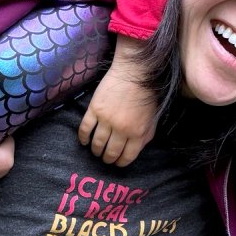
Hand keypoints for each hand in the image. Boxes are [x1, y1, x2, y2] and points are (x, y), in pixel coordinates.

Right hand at [78, 36, 157, 165]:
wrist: (135, 72)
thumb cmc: (146, 95)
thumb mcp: (152, 119)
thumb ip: (145, 136)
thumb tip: (135, 150)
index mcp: (137, 132)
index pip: (127, 157)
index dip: (121, 163)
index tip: (117, 163)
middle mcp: (121, 129)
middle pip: (110, 153)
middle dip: (107, 159)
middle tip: (105, 158)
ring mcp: (106, 119)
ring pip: (97, 144)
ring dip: (95, 150)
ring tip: (96, 151)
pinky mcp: (94, 110)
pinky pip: (85, 129)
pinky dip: (83, 138)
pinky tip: (84, 141)